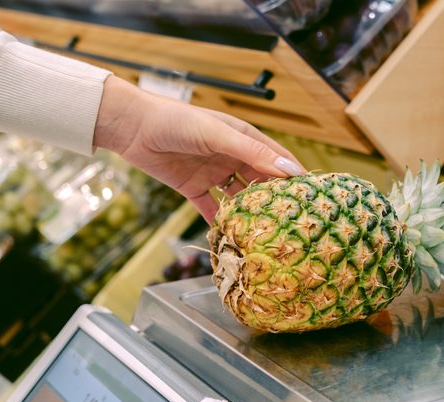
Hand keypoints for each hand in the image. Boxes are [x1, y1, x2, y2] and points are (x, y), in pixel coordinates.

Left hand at [93, 76, 304, 221]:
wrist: (132, 127)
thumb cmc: (176, 121)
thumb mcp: (218, 135)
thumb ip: (252, 153)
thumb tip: (290, 168)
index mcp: (242, 138)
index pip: (275, 159)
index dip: (293, 175)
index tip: (311, 196)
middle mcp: (231, 156)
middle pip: (260, 181)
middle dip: (274, 200)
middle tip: (291, 222)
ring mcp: (213, 173)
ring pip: (239, 198)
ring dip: (249, 213)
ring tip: (265, 233)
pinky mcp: (193, 188)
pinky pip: (211, 208)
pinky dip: (220, 222)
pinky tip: (231, 238)